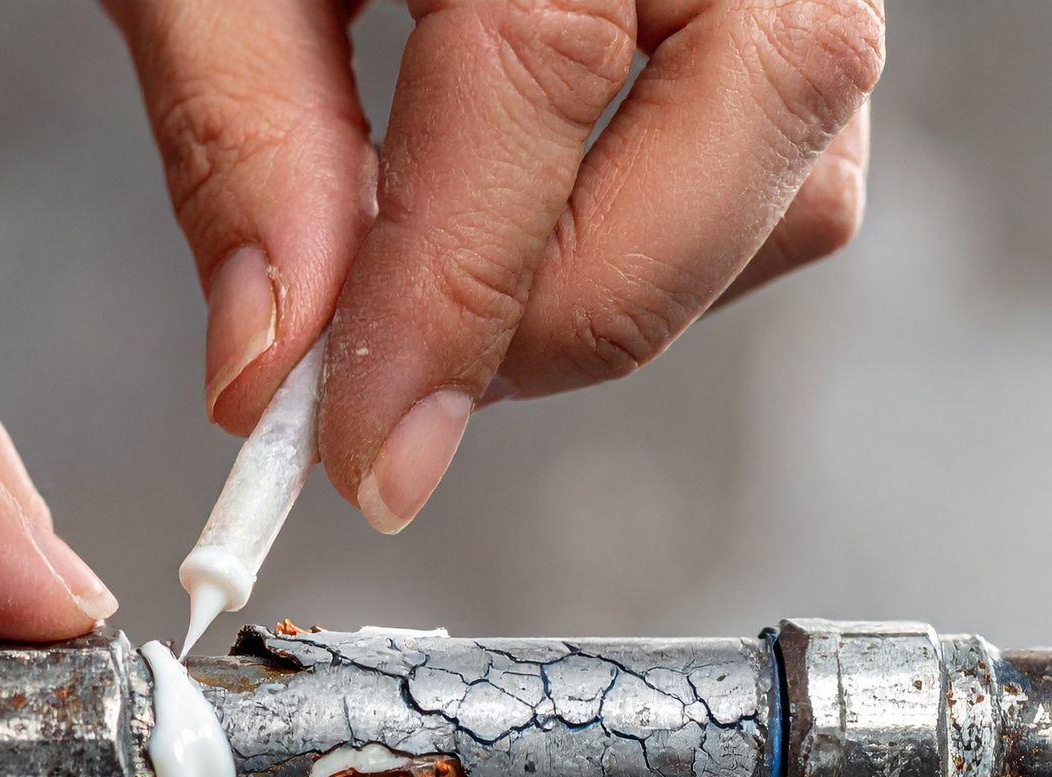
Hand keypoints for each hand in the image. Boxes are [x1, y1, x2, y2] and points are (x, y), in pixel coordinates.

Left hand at [105, 0, 882, 531]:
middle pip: (737, 141)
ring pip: (791, 194)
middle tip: (402, 387)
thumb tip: (273, 365)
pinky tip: (540, 230)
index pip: (539, 78)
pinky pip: (795, 185)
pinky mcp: (806, 14)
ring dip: (613, 298)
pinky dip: (667, 254)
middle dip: (557, 320)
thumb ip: (245, 138)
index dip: (450, 301)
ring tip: (453, 287)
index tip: (363, 456)